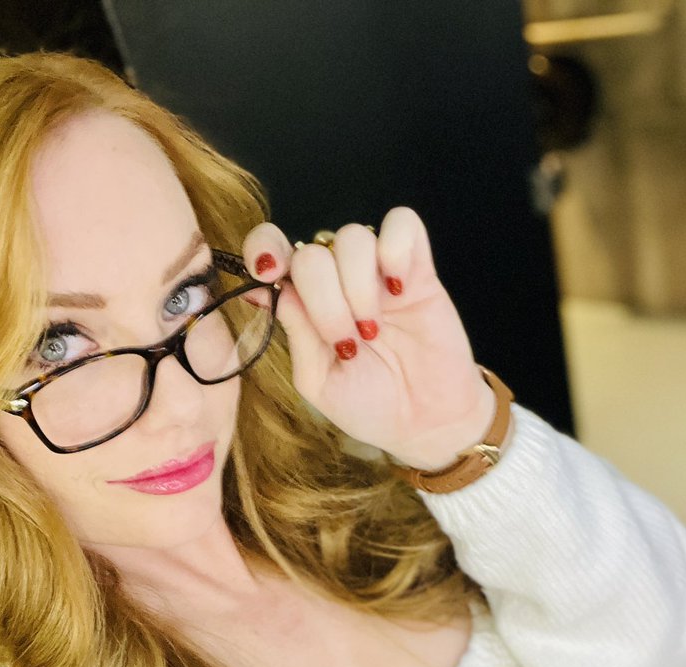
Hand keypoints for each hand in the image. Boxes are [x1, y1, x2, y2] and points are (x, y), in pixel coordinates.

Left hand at [242, 208, 497, 469]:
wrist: (424, 422)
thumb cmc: (368, 405)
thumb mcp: (318, 379)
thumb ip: (295, 330)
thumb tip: (261, 288)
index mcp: (304, 304)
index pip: (272, 250)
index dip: (263, 248)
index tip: (269, 273)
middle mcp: (337, 280)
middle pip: (312, 252)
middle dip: (323, 300)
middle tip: (347, 343)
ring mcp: (376, 272)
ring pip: (353, 237)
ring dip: (357, 287)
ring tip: (374, 330)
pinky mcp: (418, 269)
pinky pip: (402, 224)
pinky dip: (395, 250)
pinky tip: (399, 289)